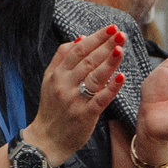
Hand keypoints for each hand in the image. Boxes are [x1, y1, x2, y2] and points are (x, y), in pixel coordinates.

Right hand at [23, 28, 125, 162]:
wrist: (46, 139)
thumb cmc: (51, 108)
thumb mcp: (49, 80)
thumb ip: (61, 57)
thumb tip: (80, 37)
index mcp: (57, 74)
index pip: (78, 50)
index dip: (95, 38)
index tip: (111, 28)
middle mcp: (65, 84)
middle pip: (88, 60)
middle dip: (105, 45)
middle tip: (121, 34)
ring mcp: (75, 100)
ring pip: (94, 77)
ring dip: (109, 62)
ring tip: (121, 49)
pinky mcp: (85, 115)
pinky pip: (100, 99)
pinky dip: (111, 88)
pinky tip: (122, 77)